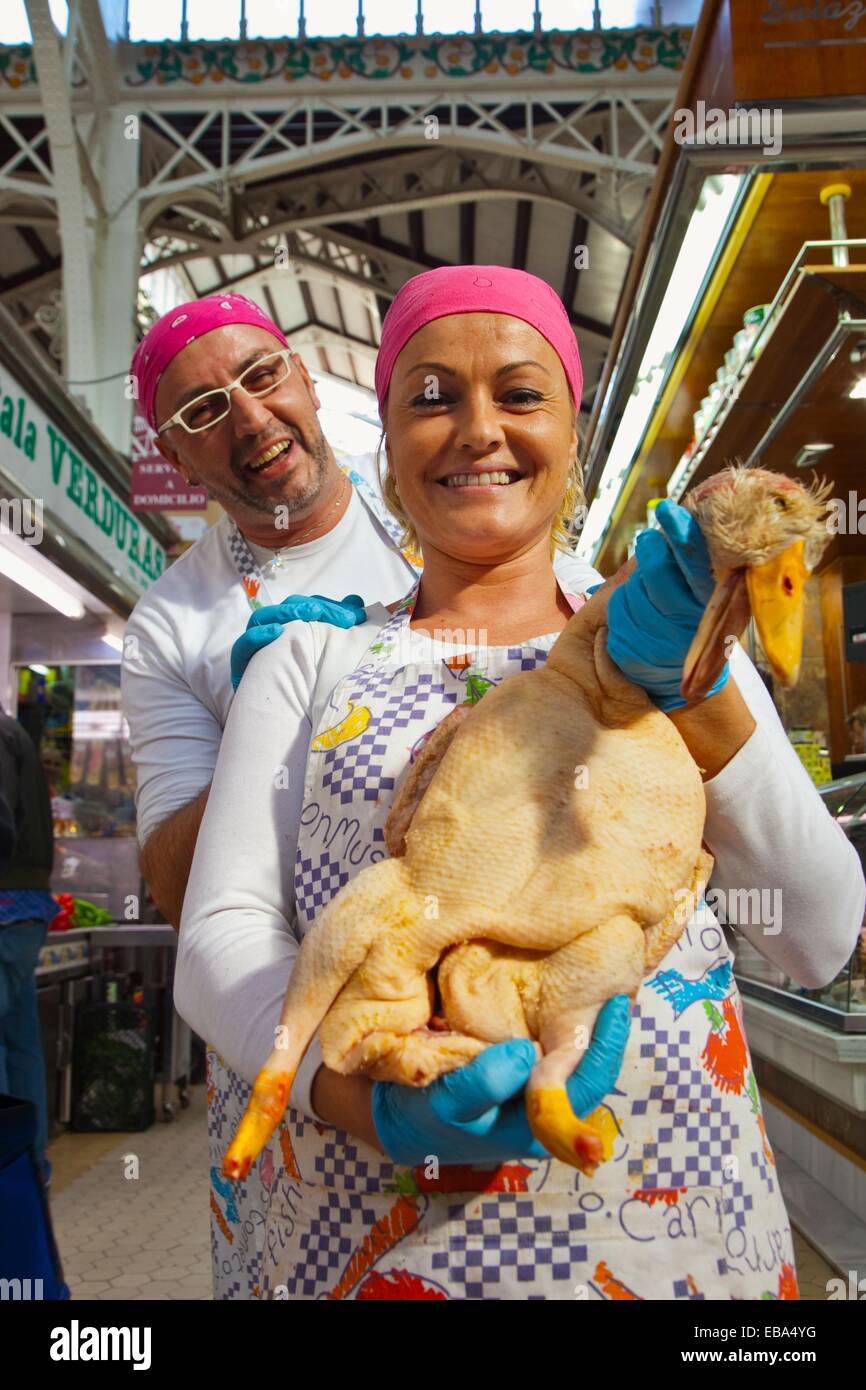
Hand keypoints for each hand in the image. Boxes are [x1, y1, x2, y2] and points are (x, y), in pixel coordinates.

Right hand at [230, 593, 365, 688]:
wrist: (278, 723)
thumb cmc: (303, 689)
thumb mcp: (324, 659)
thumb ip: (337, 629)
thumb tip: (356, 602)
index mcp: (291, 630)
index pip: (307, 607)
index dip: (329, 606)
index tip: (354, 615)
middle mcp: (271, 634)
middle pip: (287, 609)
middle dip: (314, 608)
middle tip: (340, 617)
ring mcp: (255, 648)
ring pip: (262, 619)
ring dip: (286, 612)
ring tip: (310, 614)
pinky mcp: (242, 666)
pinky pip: (243, 647)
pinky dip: (256, 636)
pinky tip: (275, 632)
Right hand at [371, 996, 630, 1165]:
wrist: (403, 1119)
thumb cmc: (426, 1114)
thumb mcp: (447, 1102)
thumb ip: (484, 1082)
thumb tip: (527, 1052)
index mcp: (535, 1129)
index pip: (587, 1087)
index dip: (606, 1047)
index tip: (616, 1004)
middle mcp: (544, 1118)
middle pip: (592, 1075)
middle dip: (608, 1034)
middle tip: (619, 989)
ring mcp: (534, 1100)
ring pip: (577, 1066)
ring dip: (592, 1031)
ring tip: (605, 992)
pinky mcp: (522, 1082)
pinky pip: (556, 1056)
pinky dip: (568, 1029)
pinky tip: (573, 1003)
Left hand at [604, 499, 727, 710]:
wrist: (683, 677)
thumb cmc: (693, 620)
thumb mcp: (703, 593)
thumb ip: (691, 562)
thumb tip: (673, 520)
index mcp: (711, 600)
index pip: (694, 560)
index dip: (680, 533)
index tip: (666, 509)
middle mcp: (690, 622)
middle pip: (654, 570)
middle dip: (650, 555)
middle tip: (652, 549)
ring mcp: (662, 643)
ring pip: (630, 592)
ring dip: (634, 589)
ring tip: (652, 599)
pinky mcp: (636, 655)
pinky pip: (616, 617)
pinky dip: (621, 613)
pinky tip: (639, 621)